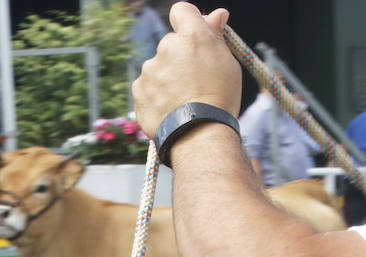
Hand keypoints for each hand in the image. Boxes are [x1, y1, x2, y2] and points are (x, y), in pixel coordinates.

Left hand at [132, 4, 240, 138]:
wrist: (198, 135)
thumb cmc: (219, 100)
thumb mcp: (227, 64)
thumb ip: (216, 37)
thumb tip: (216, 15)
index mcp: (192, 36)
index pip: (181, 11)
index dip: (187, 21)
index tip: (192, 34)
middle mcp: (167, 47)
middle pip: (170, 44)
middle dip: (179, 58)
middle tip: (194, 81)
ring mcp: (149, 69)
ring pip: (158, 67)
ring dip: (166, 78)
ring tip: (182, 100)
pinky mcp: (138, 89)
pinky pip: (147, 87)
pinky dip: (156, 95)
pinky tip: (170, 109)